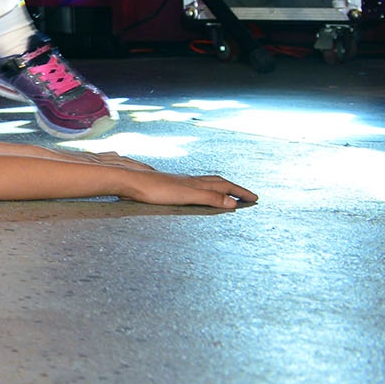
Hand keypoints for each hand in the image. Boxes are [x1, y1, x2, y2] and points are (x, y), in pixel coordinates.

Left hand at [123, 169, 256, 209]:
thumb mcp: (187, 195)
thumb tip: (234, 203)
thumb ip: (210, 198)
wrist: (129, 181)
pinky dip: (201, 190)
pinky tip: (193, 192)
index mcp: (196, 183)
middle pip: (216, 182)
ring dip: (218, 187)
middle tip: (247, 195)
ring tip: (225, 192)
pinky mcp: (166, 186)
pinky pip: (190, 187)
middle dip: (233, 188)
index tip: (256, 198)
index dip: (240, 192)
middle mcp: (188, 180)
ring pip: (203, 183)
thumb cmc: (155, 189)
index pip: (224, 186)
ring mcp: (177, 182)